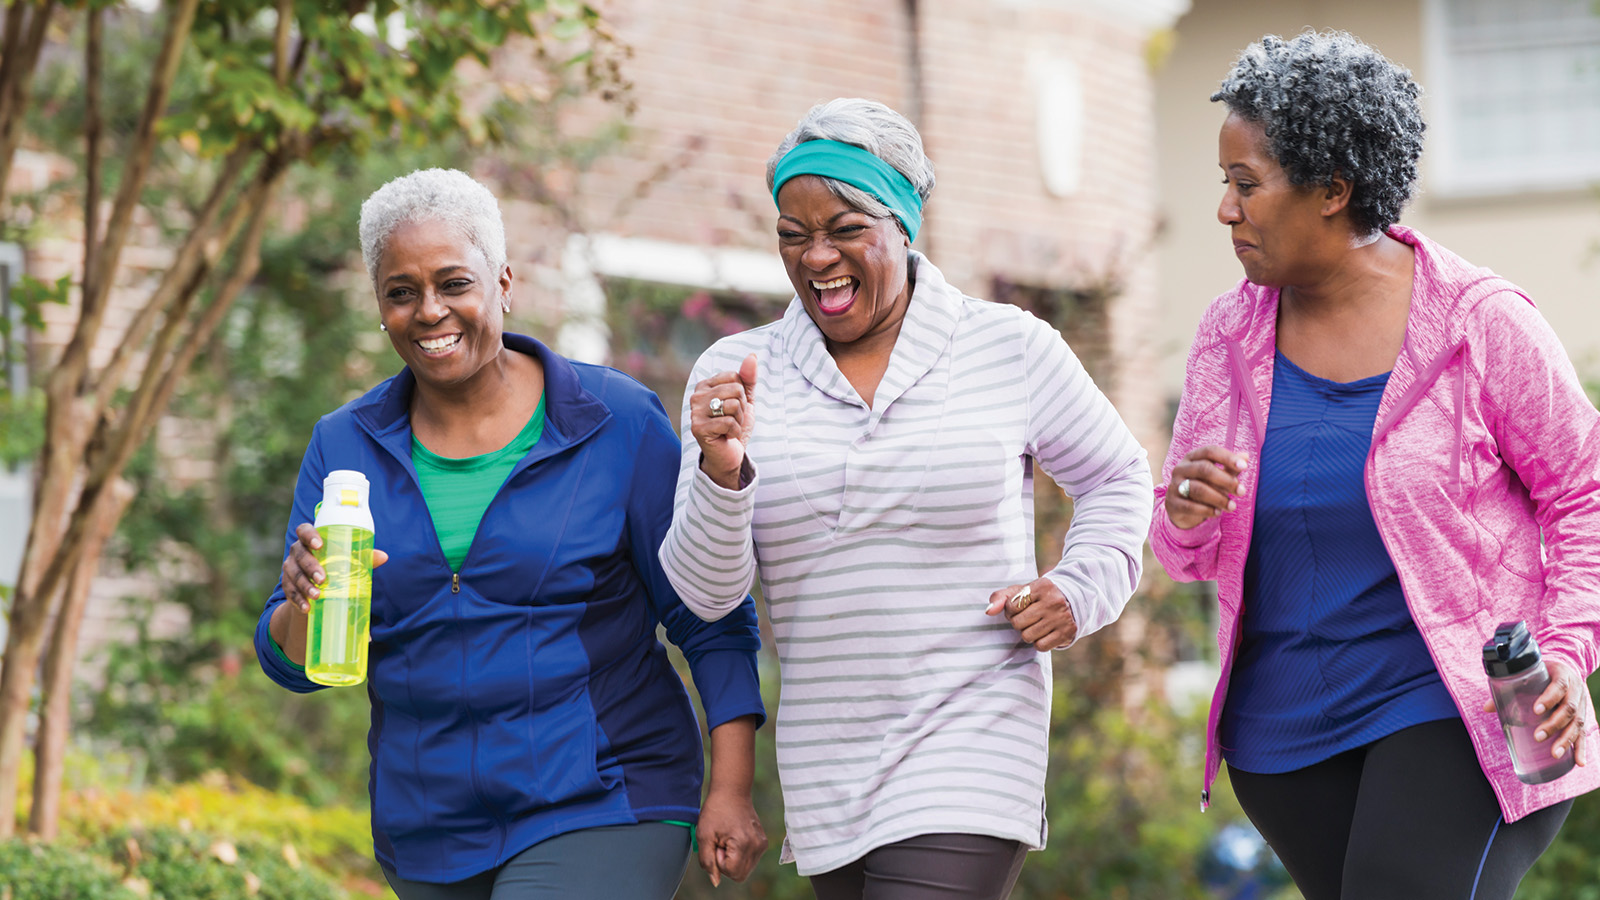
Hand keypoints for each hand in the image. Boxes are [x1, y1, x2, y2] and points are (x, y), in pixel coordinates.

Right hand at [281, 522, 388, 613]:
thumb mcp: (347, 560)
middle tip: (323, 578)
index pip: (304, 530)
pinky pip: (289, 591)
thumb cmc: (335, 565)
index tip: (319, 545)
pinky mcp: (287, 584)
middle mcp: (297, 551)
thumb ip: (363, 557)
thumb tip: (384, 557)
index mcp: (311, 540)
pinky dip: (298, 600)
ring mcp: (290, 567)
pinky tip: (306, 608)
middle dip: (310, 566)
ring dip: (304, 586)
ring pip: (293, 574)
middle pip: (299, 554)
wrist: (316, 585)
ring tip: (317, 596)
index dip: (309, 535)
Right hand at [690, 353, 757, 490]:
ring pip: (733, 405)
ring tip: (729, 428)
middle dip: (741, 408)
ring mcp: (695, 412)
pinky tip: (726, 437)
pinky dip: (734, 432)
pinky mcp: (698, 428)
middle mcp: (696, 396)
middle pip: (735, 389)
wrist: (729, 454)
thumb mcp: (745, 400)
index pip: (735, 376)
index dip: (742, 394)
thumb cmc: (734, 425)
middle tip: (732, 420)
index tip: (734, 408)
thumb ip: (748, 378)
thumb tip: (752, 356)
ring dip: (738, 420)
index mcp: (705, 385)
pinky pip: (729, 423)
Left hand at [695, 788, 766, 885]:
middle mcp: (757, 846)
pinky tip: (734, 837)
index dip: (719, 861)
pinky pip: (750, 860)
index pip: (731, 872)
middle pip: (740, 875)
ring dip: (733, 859)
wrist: (732, 791)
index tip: (717, 843)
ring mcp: (762, 844)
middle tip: (721, 843)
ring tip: (727, 839)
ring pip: (745, 869)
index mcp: (744, 843)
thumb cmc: (715, 811)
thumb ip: (707, 861)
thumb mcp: (704, 835)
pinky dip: (739, 854)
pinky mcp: (763, 842)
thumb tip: (716, 881)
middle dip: (726, 863)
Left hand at [985, 577, 1076, 651]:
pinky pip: (1040, 646)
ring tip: (1036, 624)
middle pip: (1017, 623)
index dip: (1010, 610)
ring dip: (1028, 633)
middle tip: (1028, 617)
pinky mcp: (1067, 633)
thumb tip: (988, 611)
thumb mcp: (1021, 591)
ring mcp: (1062, 618)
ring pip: (1027, 636)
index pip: (1011, 606)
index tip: (1020, 608)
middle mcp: (1054, 601)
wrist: (1072, 601)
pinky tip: (1045, 633)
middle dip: (1019, 622)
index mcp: (1041, 586)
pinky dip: (1039, 643)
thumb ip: (1000, 597)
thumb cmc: (1039, 597)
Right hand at [1165, 446, 1248, 529]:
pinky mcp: (1173, 503)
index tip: (1245, 467)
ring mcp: (1175, 485)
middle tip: (1242, 491)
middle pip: (1204, 469)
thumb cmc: (1203, 486)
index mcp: (1192, 457)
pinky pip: (1190, 506)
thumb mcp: (1216, 477)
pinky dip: (1207, 510)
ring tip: (1232, 506)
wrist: (1180, 508)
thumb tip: (1246, 456)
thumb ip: (1229, 468)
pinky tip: (1217, 513)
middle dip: (1226, 480)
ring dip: (1219, 498)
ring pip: (1198, 489)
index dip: (1227, 457)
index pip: (1210, 451)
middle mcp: (1181, 468)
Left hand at [1485, 660, 1591, 766]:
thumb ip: (1508, 689)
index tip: (1536, 710)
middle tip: (1538, 736)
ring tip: (1554, 754)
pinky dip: (1582, 749)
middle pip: (1569, 708)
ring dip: (1567, 740)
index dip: (1549, 698)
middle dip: (1554, 724)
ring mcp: (1582, 704)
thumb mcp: (1528, 676)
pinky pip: (1584, 734)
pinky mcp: (1584, 717)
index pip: (1559, 686)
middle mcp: (1576, 690)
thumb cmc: (1542, 675)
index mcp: (1562, 675)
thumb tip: (1486, 708)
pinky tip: (1579, 762)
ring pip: (1578, 723)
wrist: (1565, 671)